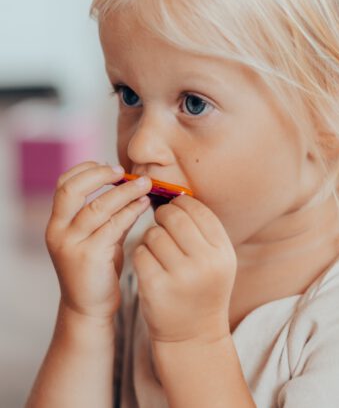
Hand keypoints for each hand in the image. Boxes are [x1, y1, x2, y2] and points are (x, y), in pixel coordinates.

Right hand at [45, 161, 151, 319]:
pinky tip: (144, 205)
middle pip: (72, 190)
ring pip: (98, 206)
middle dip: (101, 175)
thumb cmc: (97, 269)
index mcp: (57, 223)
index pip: (63, 184)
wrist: (89, 308)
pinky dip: (130, 211)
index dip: (86, 169)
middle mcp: (58, 232)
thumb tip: (129, 184)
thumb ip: (108, 213)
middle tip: (125, 171)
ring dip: (125, 191)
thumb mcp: (97, 236)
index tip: (109, 166)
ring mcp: (71, 245)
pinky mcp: (89, 257)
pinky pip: (113, 226)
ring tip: (146, 184)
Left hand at [132, 194, 236, 343]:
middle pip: (173, 217)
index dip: (181, 203)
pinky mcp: (155, 287)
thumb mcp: (217, 259)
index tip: (175, 208)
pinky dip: (141, 254)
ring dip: (150, 236)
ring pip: (153, 234)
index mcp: (222, 251)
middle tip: (159, 221)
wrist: (193, 335)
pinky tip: (149, 264)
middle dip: (162, 214)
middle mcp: (205, 262)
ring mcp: (180, 276)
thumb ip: (203, 230)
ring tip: (157, 248)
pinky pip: (139, 253)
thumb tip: (176, 196)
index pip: (198, 209)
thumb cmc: (202, 288)